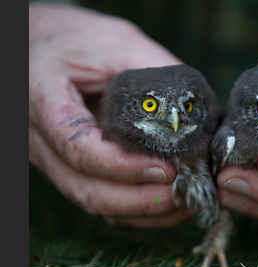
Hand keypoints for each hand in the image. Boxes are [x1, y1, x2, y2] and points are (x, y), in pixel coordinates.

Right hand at [29, 4, 190, 227]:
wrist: (36, 45)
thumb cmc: (72, 40)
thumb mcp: (115, 43)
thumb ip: (153, 69)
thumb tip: (197, 106)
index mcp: (45, 104)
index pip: (79, 150)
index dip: (123, 168)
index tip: (165, 170)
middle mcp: (43, 141)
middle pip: (85, 189)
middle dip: (138, 202)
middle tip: (183, 196)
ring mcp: (54, 158)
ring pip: (92, 200)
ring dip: (140, 212)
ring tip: (183, 205)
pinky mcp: (70, 165)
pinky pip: (97, 195)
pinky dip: (132, 208)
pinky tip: (165, 203)